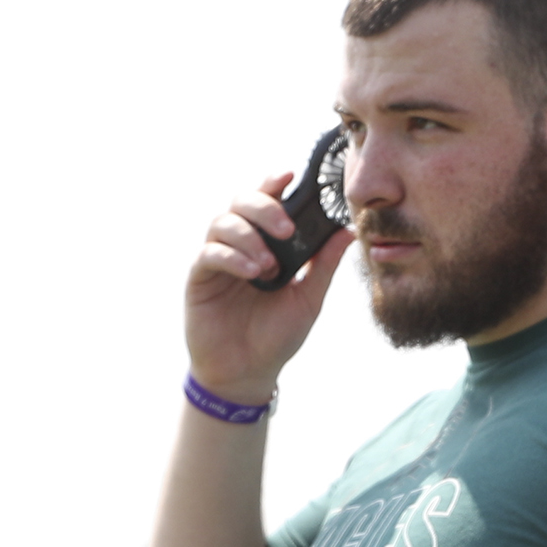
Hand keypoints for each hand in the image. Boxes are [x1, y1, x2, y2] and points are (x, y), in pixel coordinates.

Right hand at [185, 171, 353, 403]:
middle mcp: (239, 244)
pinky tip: (252, 273)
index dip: (273, 183)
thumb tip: (348, 231)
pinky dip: (232, 257)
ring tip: (269, 268)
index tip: (289, 174)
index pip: (266, 202)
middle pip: (240, 202)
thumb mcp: (308, 298)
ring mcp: (217, 259)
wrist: (248, 372)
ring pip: (223, 223)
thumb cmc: (275, 334)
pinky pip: (210, 254)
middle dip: (264, 207)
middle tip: (286, 229)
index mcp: (266, 244)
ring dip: (250, 237)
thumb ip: (323, 265)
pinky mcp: (199, 278)